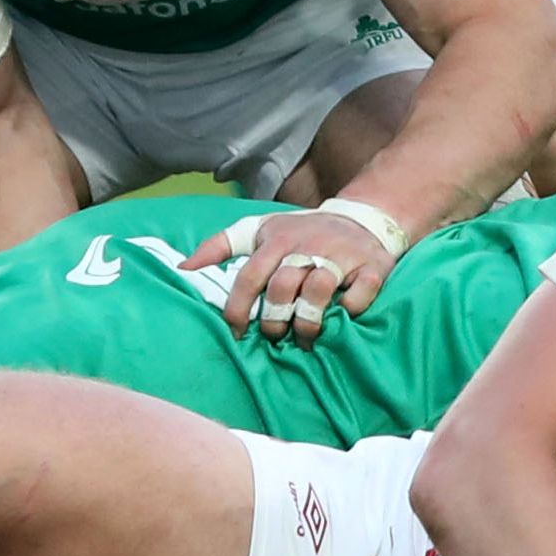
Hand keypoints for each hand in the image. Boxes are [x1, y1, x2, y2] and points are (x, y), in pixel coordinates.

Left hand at [183, 203, 398, 345]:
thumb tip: (183, 268)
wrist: (360, 217)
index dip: (238, 308)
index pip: (250, 277)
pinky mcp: (372, 268)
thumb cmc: (300, 232)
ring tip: (302, 338)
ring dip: (307, 322)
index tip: (235, 333)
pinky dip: (350, 309)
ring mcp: (341, 257)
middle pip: (282, 287)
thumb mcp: (258, 229)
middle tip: (272, 336)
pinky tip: (341, 318)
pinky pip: (360, 294)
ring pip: (318, 292)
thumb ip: (219, 246)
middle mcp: (307, 247)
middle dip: (272, 319)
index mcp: (276, 240)